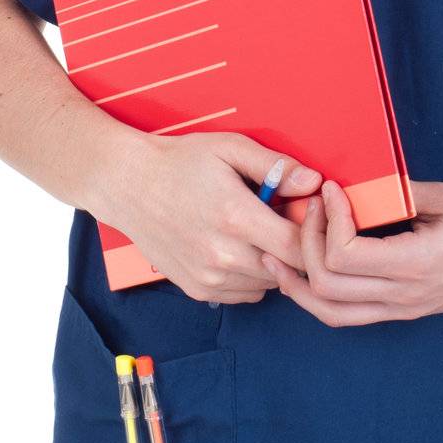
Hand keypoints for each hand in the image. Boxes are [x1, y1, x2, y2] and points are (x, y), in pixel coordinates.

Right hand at [98, 130, 320, 302]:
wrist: (128, 185)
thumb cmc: (180, 162)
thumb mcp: (230, 148)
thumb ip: (275, 166)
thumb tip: (313, 182)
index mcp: (236, 218)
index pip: (298, 246)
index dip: (313, 232)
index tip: (309, 212)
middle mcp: (223, 256)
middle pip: (287, 269)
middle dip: (295, 246)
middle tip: (284, 218)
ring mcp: (209, 278)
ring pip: (268, 285)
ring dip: (275, 263)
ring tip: (259, 231)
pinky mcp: (198, 289)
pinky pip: (245, 294)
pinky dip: (252, 276)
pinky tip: (241, 247)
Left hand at [260, 179, 442, 326]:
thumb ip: (400, 192)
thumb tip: (355, 182)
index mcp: (418, 265)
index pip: (345, 257)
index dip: (327, 221)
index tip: (330, 189)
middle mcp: (406, 296)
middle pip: (328, 288)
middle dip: (306, 244)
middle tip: (309, 208)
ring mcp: (404, 309)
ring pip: (332, 314)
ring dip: (299, 283)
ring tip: (277, 255)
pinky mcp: (404, 310)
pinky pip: (349, 314)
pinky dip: (319, 295)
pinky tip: (306, 272)